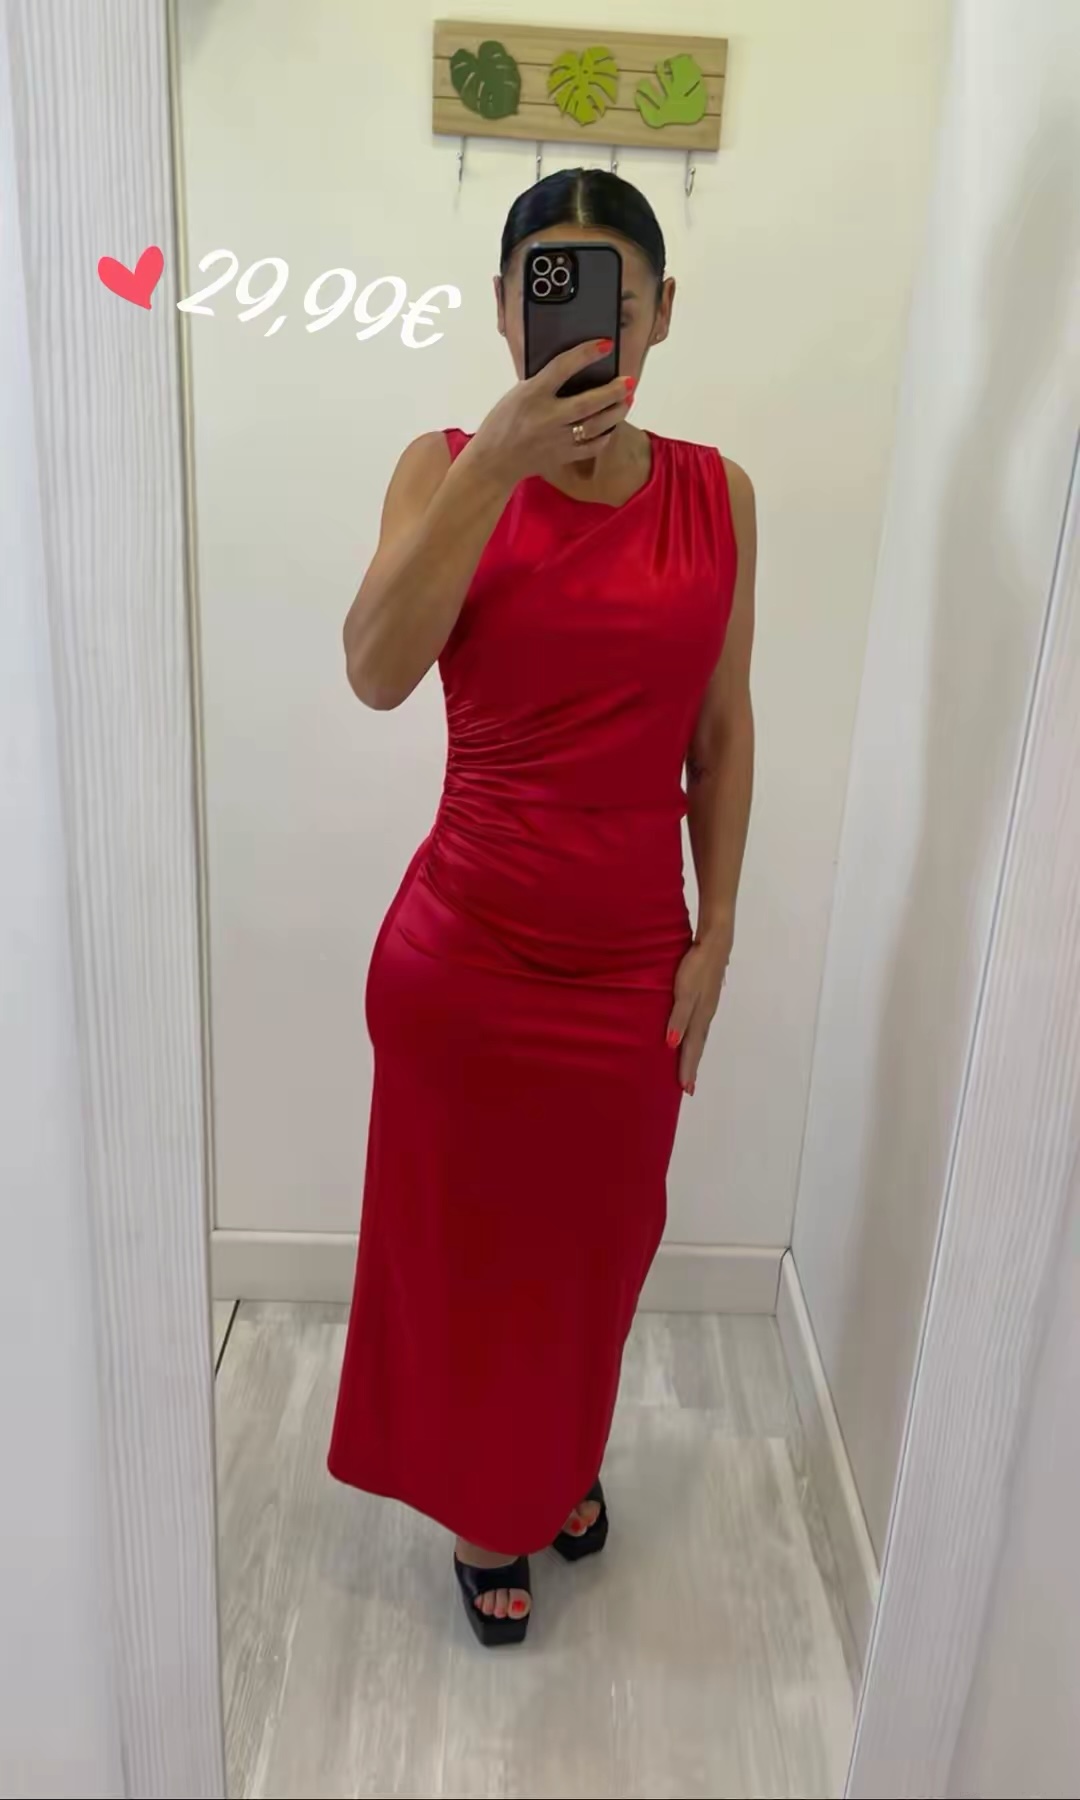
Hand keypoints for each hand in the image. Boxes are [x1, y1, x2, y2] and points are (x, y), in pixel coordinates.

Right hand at [469, 340, 633, 489]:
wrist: (494, 461)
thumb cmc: (504, 422)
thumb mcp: (518, 394)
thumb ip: (544, 384)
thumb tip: (576, 370)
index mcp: (531, 395)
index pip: (562, 368)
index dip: (585, 354)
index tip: (606, 344)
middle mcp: (546, 417)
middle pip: (587, 403)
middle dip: (612, 391)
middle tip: (629, 381)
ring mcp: (556, 440)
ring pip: (594, 426)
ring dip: (615, 413)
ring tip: (627, 400)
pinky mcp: (562, 457)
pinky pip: (591, 447)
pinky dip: (605, 436)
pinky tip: (612, 425)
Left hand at [666, 923, 733, 1095]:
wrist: (715, 941)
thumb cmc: (697, 966)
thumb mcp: (684, 991)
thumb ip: (678, 1016)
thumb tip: (672, 1045)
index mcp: (701, 1016)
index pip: (692, 1048)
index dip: (688, 1067)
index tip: (685, 1089)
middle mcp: (706, 1013)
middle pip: (698, 1045)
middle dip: (692, 1066)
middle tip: (689, 1087)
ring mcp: (707, 1004)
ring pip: (699, 1034)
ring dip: (694, 1052)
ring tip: (689, 1067)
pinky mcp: (706, 994)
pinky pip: (699, 1023)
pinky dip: (694, 1035)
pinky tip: (690, 1033)